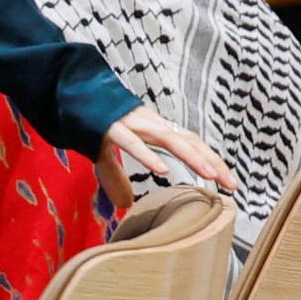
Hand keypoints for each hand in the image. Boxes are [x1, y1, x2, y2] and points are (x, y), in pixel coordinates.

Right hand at [101, 106, 241, 206]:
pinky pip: (132, 143)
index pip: (191, 143)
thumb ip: (117, 178)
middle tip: (232, 184)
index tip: (230, 182)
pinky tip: (161, 171)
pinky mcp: (110, 127)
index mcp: (153, 129)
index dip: (211, 160)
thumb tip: (126, 203)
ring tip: (210, 175)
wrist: (68, 96)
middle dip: (213, 162)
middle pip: (189, 141)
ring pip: (169, 139)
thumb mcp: (106, 156)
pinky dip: (147, 156)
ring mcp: (131, 123)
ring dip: (192, 157)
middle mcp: (149, 124)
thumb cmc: (93, 123)